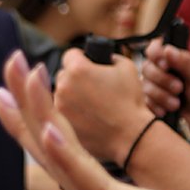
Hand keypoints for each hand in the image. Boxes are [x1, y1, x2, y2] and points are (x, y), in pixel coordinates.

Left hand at [52, 48, 151, 164]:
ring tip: (91, 103)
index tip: (88, 64)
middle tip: (92, 86)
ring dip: (71, 94)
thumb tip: (104, 58)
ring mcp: (59, 105)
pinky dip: (71, 111)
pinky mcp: (61, 122)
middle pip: (63, 74)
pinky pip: (62, 110)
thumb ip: (110, 57)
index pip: (70, 54)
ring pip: (60, 93)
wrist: (130, 135)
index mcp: (78, 69)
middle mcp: (64, 86)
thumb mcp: (127, 67)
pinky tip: (87, 115)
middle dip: (75, 77)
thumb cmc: (130, 101)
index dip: (81, 57)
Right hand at [140, 38, 189, 138]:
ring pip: (145, 86)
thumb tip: (167, 49)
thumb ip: (185, 62)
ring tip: (176, 104)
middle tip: (179, 88)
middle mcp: (160, 70)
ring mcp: (152, 86)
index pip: (154, 49)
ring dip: (162, 96)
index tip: (166, 65)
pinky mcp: (149, 101)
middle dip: (163, 80)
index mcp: (172, 60)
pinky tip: (167, 111)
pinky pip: (144, 101)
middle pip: (147, 67)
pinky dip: (157, 106)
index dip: (155, 55)